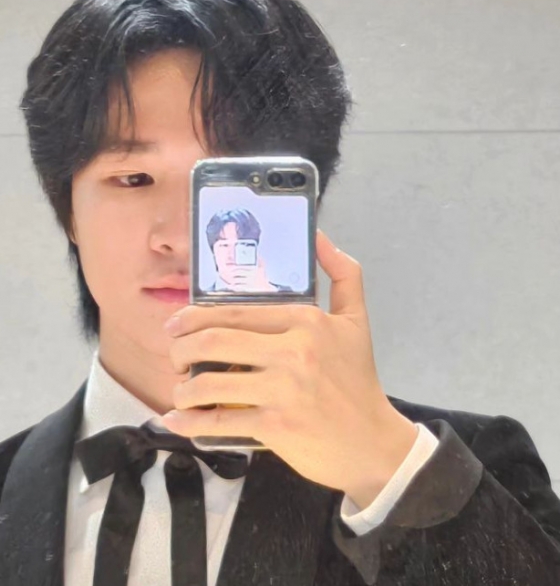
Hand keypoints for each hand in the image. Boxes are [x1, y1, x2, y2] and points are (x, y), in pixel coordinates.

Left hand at [161, 230, 416, 507]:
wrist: (372, 442)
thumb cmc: (358, 380)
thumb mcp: (357, 320)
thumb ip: (343, 273)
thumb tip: (318, 236)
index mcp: (306, 321)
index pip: (234, 311)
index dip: (193, 317)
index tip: (177, 325)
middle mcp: (292, 351)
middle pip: (213, 342)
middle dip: (180, 350)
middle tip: (175, 358)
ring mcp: (282, 391)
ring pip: (208, 384)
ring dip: (182, 389)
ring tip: (181, 391)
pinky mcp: (274, 428)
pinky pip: (219, 422)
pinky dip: (189, 422)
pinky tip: (177, 420)